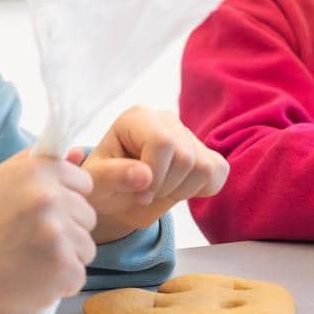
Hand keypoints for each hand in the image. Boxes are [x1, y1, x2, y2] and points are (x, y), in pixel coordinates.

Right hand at [0, 149, 96, 313]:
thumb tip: (81, 151)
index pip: (83, 182)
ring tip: (33, 261)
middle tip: (33, 241)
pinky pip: (79, 275)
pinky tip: (34, 278)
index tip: (44, 214)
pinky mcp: (61, 267)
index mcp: (35, 171)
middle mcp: (48, 197)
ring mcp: (56, 233)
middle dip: (68, 230)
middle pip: (88, 216)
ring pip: (87, 247)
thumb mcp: (2, 180)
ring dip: (66, 258)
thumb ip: (40, 162)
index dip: (66, 200)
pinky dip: (60, 282)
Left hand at [82, 106, 229, 241]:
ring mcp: (189, 134)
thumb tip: (144, 175)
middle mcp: (166, 119)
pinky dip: (202, 189)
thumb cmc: (104, 184)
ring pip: (204, 167)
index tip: (139, 194)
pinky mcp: (206, 152)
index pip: (162, 142)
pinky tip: (178, 188)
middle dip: (166, 186)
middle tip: (146, 194)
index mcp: (137, 118)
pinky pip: (218, 172)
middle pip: (185, 157)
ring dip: (181, 191)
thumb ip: (111, 176)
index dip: (154, 175)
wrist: (119, 196)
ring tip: (160, 190)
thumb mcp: (95, 184)